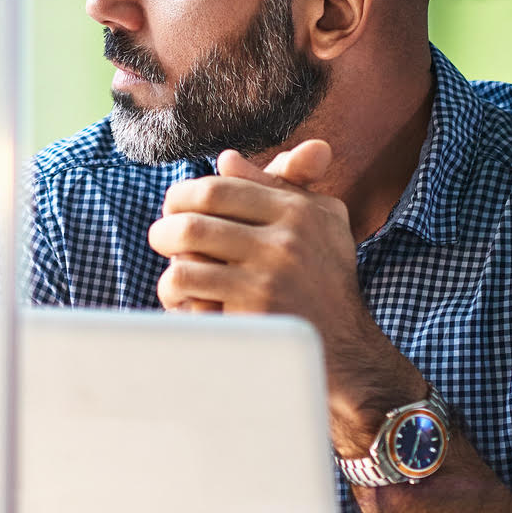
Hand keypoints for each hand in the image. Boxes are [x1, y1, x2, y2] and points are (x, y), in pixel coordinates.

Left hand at [149, 141, 424, 452]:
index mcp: (299, 212)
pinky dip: (176, 296)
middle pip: (194, 220)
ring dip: (169, 266)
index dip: (183, 195)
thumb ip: (279, 184)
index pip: (218, 188)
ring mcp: (269, 280)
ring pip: (184, 258)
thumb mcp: (320, 223)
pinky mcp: (253, 315)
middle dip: (165, 229)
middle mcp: (286, 241)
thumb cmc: (327, 282)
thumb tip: (227, 159)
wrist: (349, 353)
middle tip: (162, 238)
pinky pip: (190, 293)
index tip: (175, 208)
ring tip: (174, 275)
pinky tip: (186, 303)